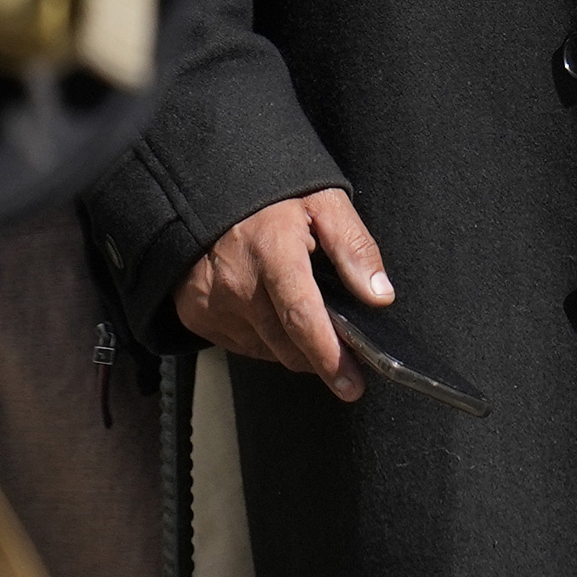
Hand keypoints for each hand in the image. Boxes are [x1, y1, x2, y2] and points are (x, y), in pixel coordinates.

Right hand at [175, 188, 395, 401]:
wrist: (209, 191)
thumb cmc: (274, 197)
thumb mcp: (324, 203)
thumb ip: (355, 248)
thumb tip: (380, 296)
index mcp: (272, 250)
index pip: (302, 317)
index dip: (329, 356)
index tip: (352, 385)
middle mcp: (237, 282)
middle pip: (286, 345)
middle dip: (319, 357)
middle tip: (342, 350)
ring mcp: (212, 302)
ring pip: (267, 350)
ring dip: (292, 345)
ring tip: (301, 311)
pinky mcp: (197, 315)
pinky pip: (243, 345)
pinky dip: (264, 338)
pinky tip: (269, 307)